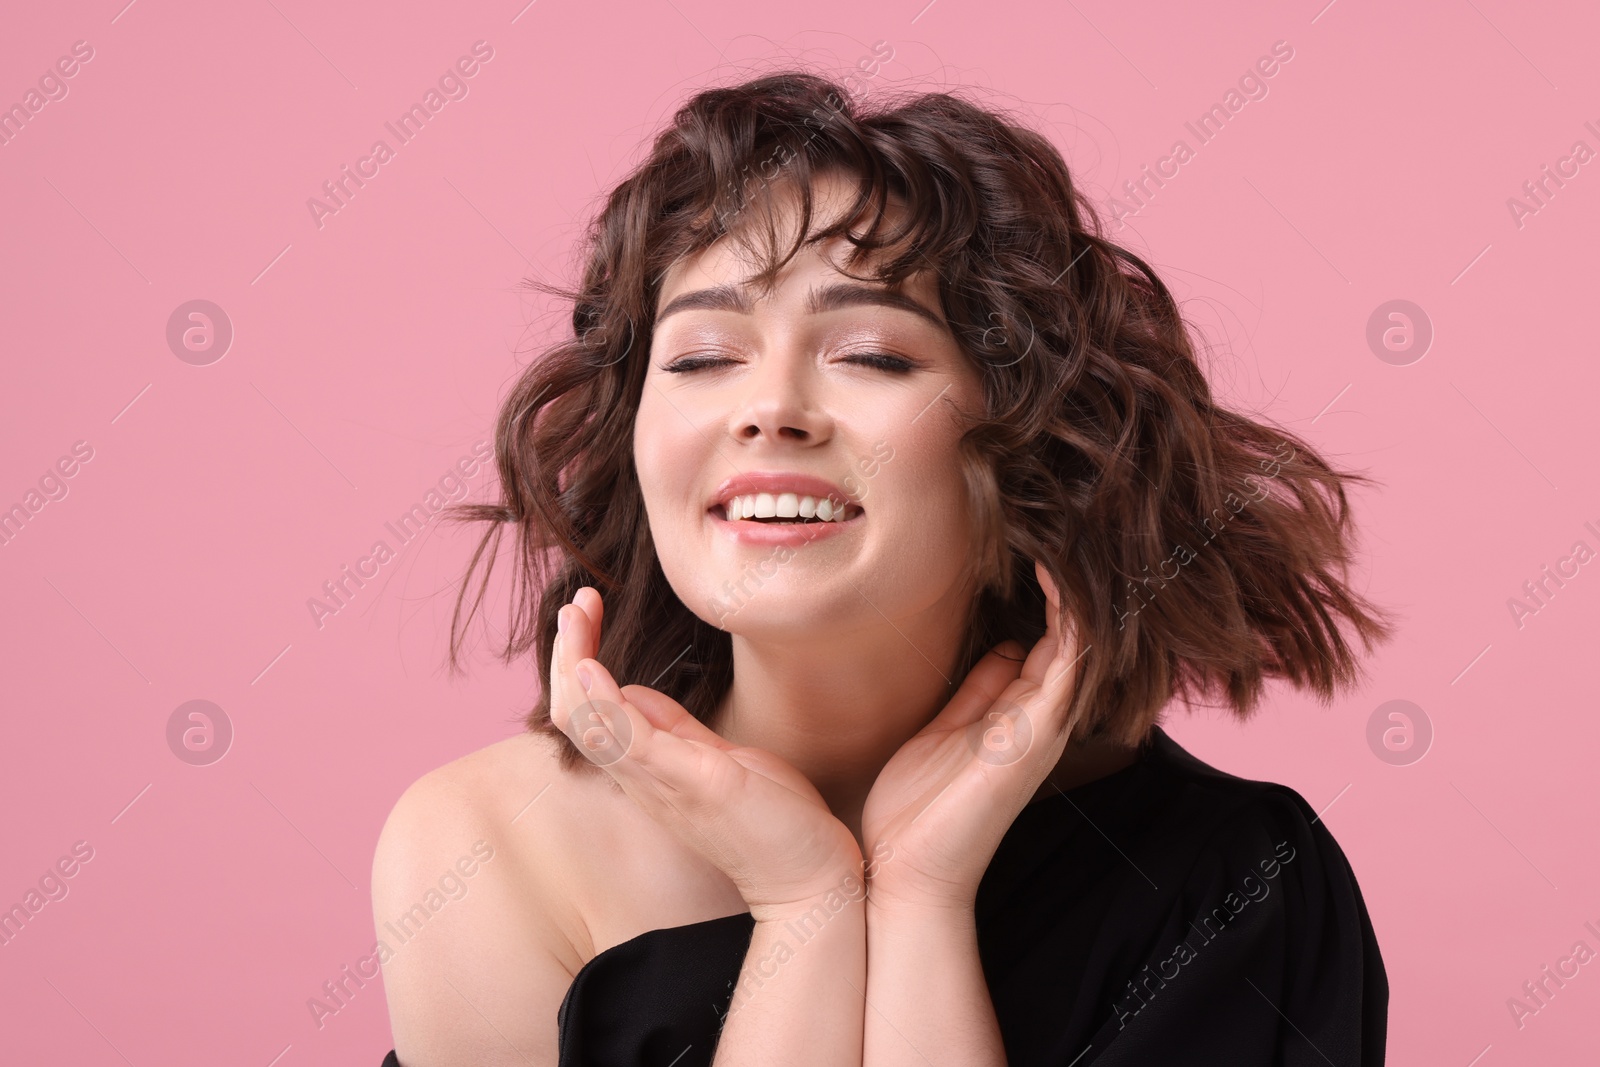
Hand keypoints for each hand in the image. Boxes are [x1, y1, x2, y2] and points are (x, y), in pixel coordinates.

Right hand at [550, 587, 863, 920]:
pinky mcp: (694, 784)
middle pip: (574, 713)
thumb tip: (632, 689)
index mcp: (646, 770)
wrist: (811, 877)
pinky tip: (593, 668)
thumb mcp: (715, 759)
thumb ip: (673, 728)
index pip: (587, 712)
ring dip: (575, 664)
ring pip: (588, 723)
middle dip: (566, 652)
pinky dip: (603, 703)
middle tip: (574, 602)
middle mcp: (642, 779)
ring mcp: (662, 784)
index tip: (585, 610)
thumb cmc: (771, 820)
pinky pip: (630, 743)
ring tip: (575, 614)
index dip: (576, 659)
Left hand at [859, 561, 1084, 910]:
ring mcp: (1042, 725)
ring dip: (1078, 588)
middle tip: (1067, 519)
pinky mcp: (1035, 736)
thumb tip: (1004, 650)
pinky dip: (1071, 619)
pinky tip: (1056, 575)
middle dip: (1075, 578)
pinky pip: (1069, 666)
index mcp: (1017, 712)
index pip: (1053, 636)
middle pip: (1078, 634)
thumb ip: (977, 693)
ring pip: (1084, 641)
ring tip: (1069, 531)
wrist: (904, 872)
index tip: (1038, 534)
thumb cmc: (915, 810)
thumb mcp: (945, 730)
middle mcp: (1039, 716)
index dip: (1052, 586)